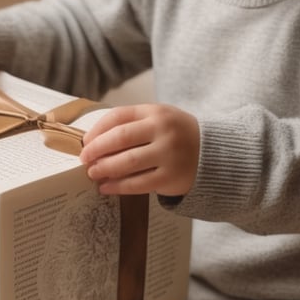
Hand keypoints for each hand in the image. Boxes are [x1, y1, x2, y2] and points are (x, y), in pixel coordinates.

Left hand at [80, 103, 199, 197]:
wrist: (215, 154)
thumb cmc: (178, 136)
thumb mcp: (161, 120)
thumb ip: (133, 124)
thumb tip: (94, 141)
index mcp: (156, 112)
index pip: (118, 116)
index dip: (97, 129)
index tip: (85, 141)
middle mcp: (163, 130)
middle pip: (120, 138)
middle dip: (96, 149)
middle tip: (84, 159)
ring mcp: (168, 154)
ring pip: (127, 162)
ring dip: (104, 169)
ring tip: (92, 174)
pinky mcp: (171, 177)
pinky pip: (138, 184)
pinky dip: (118, 186)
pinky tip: (106, 188)